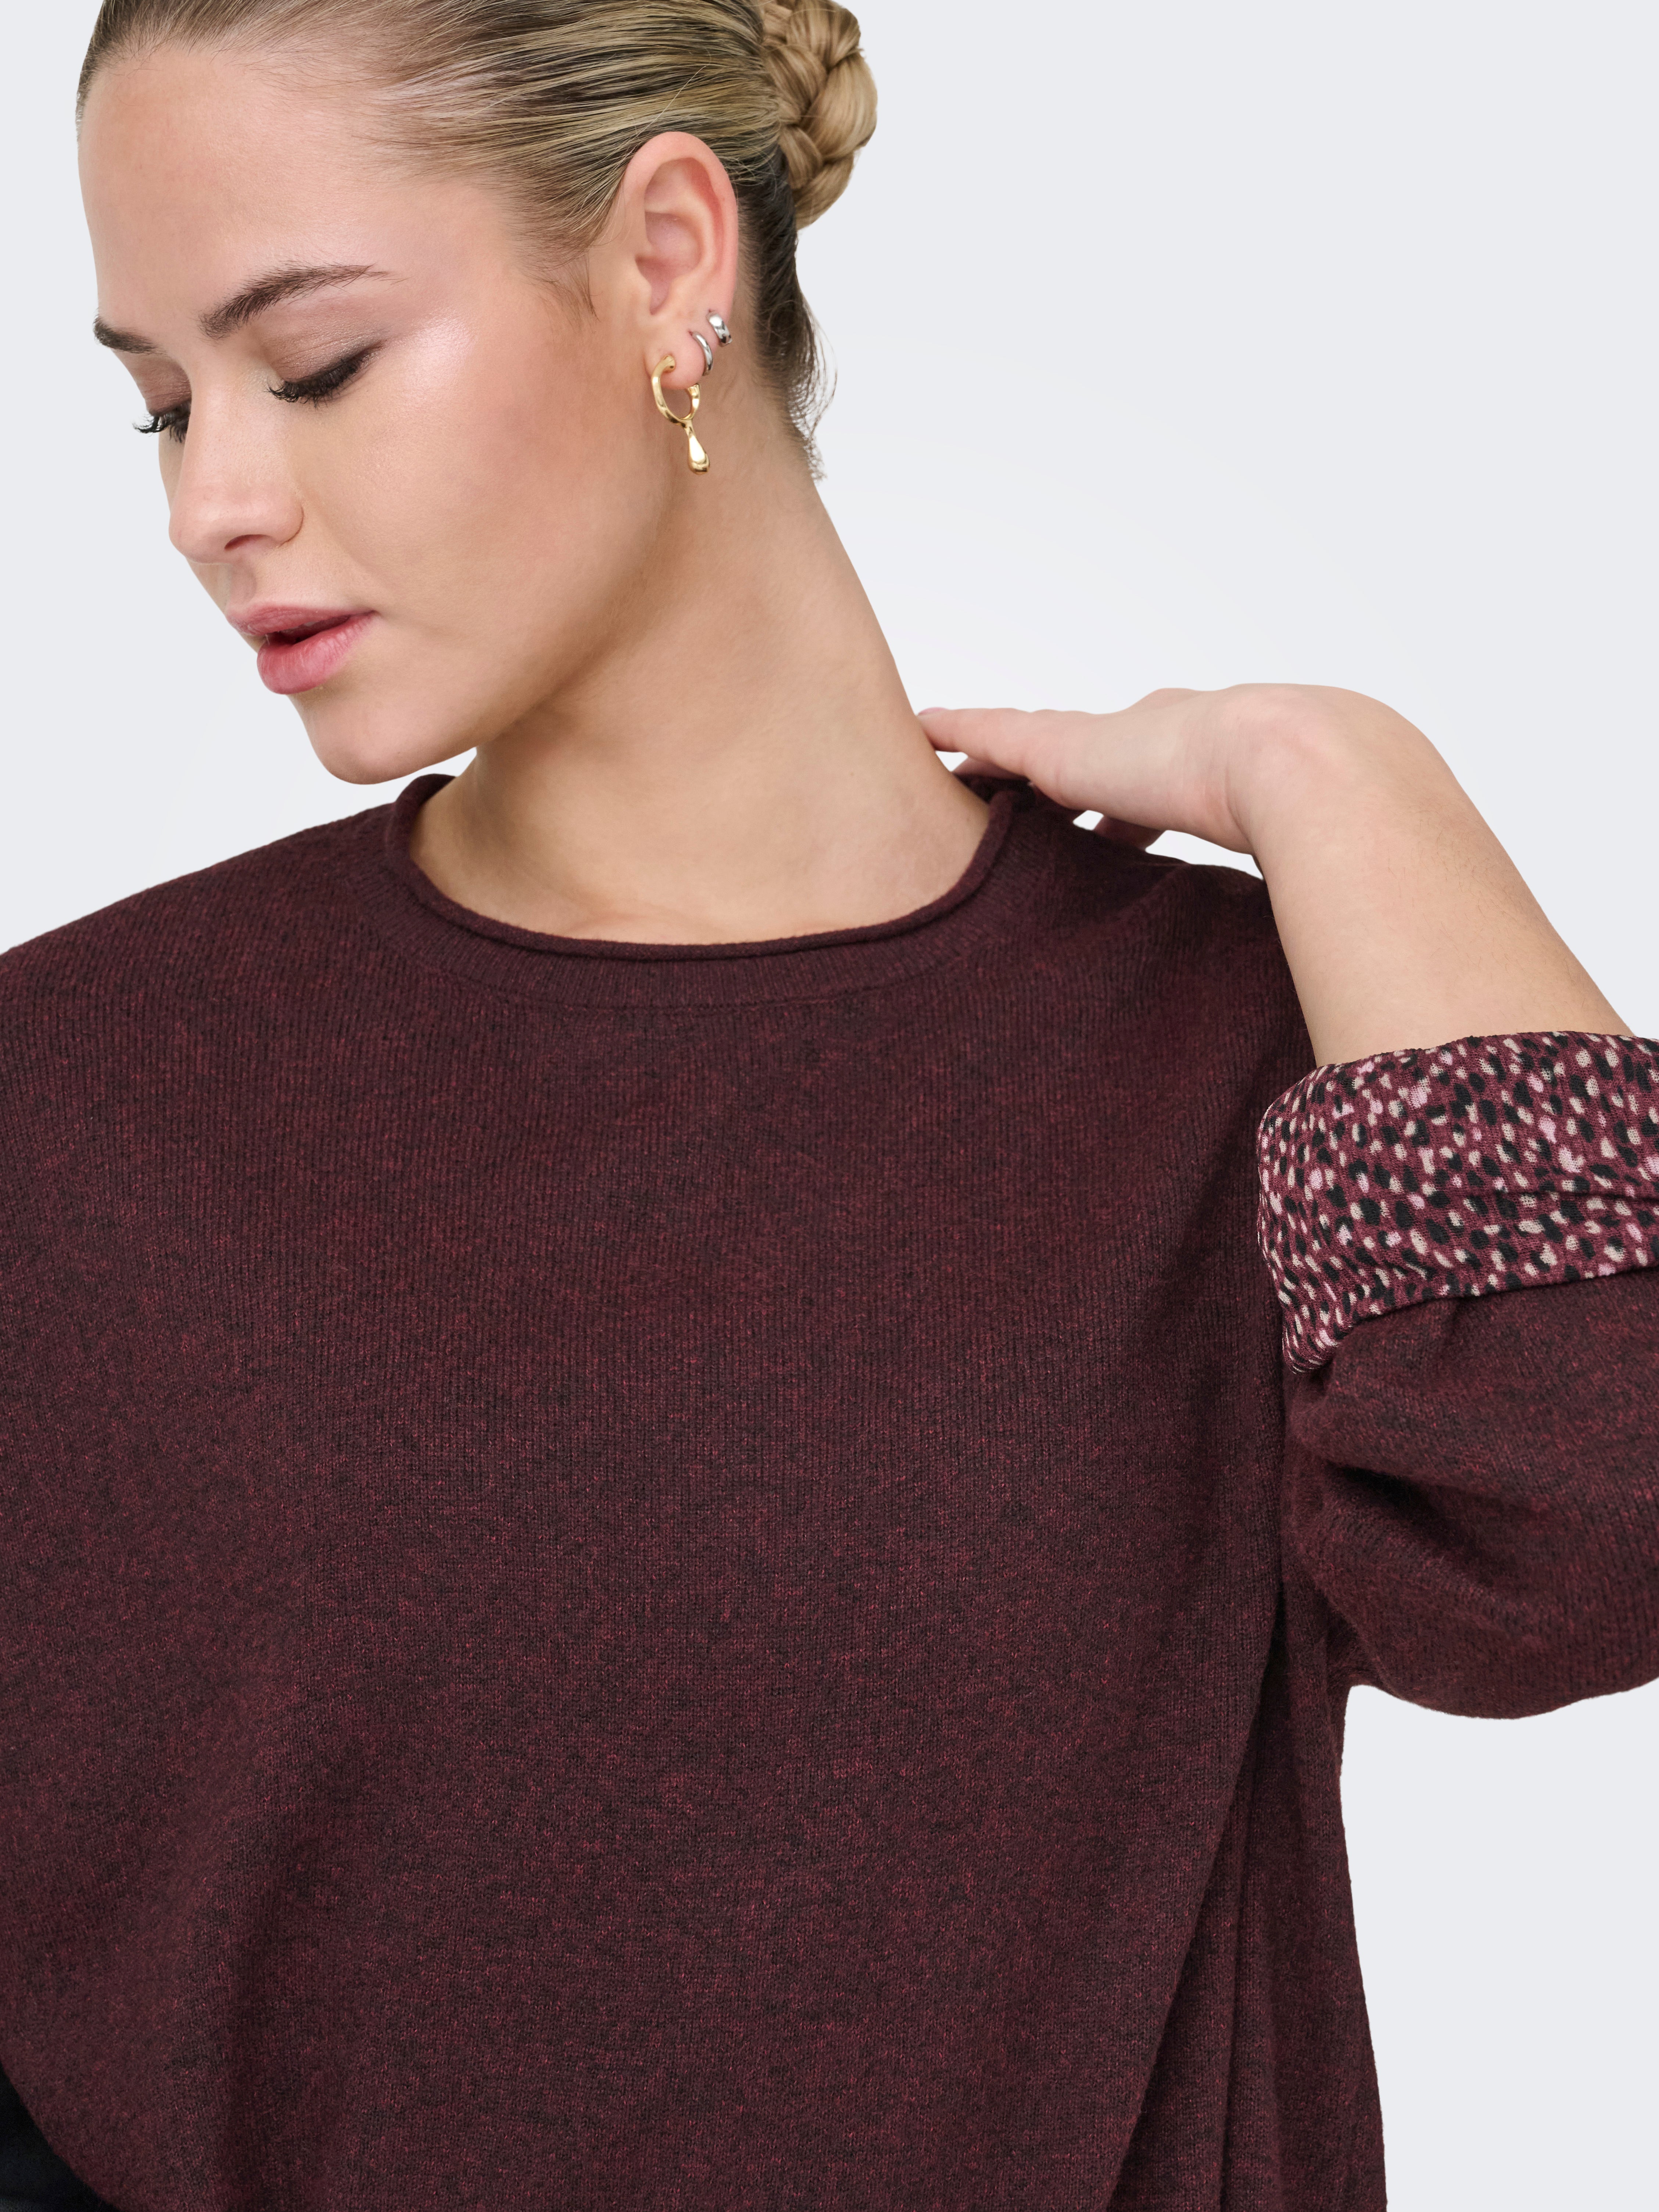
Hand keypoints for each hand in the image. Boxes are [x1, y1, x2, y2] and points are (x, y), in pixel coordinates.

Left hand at [921, 685, 1627, 1063]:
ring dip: (1008, 756)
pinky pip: (996, 732)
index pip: (1171, 784)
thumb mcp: (1320, 886)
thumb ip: (1323, 930)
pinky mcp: (1066, 748)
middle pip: (1106, 754)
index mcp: (1224, 770)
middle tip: (1041, 799)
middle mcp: (1167, 742)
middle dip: (1077, 770)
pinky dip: (963, 730)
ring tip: (966, 770)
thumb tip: (1363, 1000)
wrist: (1318, 769)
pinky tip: (930, 729)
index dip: (1143, 802)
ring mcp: (1117, 742)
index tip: (1123, 827)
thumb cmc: (1339, 830)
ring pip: (1044, 743)